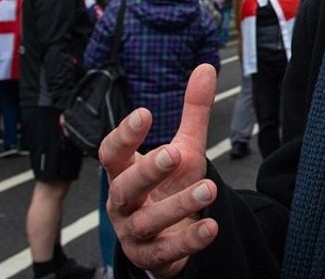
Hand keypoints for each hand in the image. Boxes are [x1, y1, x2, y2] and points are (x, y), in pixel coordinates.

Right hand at [101, 64, 218, 277]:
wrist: (170, 237)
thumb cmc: (170, 187)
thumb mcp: (185, 149)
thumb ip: (192, 112)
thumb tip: (207, 67)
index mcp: (124, 172)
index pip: (112, 153)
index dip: (124, 135)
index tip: (145, 114)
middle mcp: (123, 203)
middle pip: (124, 188)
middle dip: (148, 171)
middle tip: (174, 154)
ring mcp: (134, 233)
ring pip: (146, 222)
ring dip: (178, 205)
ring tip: (209, 189)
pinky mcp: (151, 257)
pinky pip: (166, 252)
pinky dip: (189, 240)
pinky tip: (212, 226)